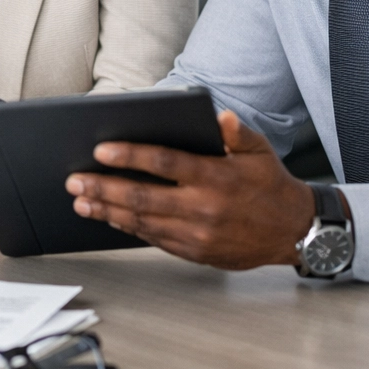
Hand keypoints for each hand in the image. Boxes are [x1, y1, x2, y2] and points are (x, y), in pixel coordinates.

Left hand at [64, 111, 315, 269]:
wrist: (293, 232)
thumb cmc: (271, 185)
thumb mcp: (260, 151)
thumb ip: (236, 132)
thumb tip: (219, 117)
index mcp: (216, 177)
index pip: (165, 164)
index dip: (131, 156)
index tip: (101, 151)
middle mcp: (204, 207)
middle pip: (143, 196)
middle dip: (104, 187)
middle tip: (75, 180)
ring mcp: (198, 234)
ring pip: (143, 221)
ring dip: (107, 211)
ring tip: (81, 200)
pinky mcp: (195, 252)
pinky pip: (154, 239)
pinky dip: (128, 228)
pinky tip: (109, 218)